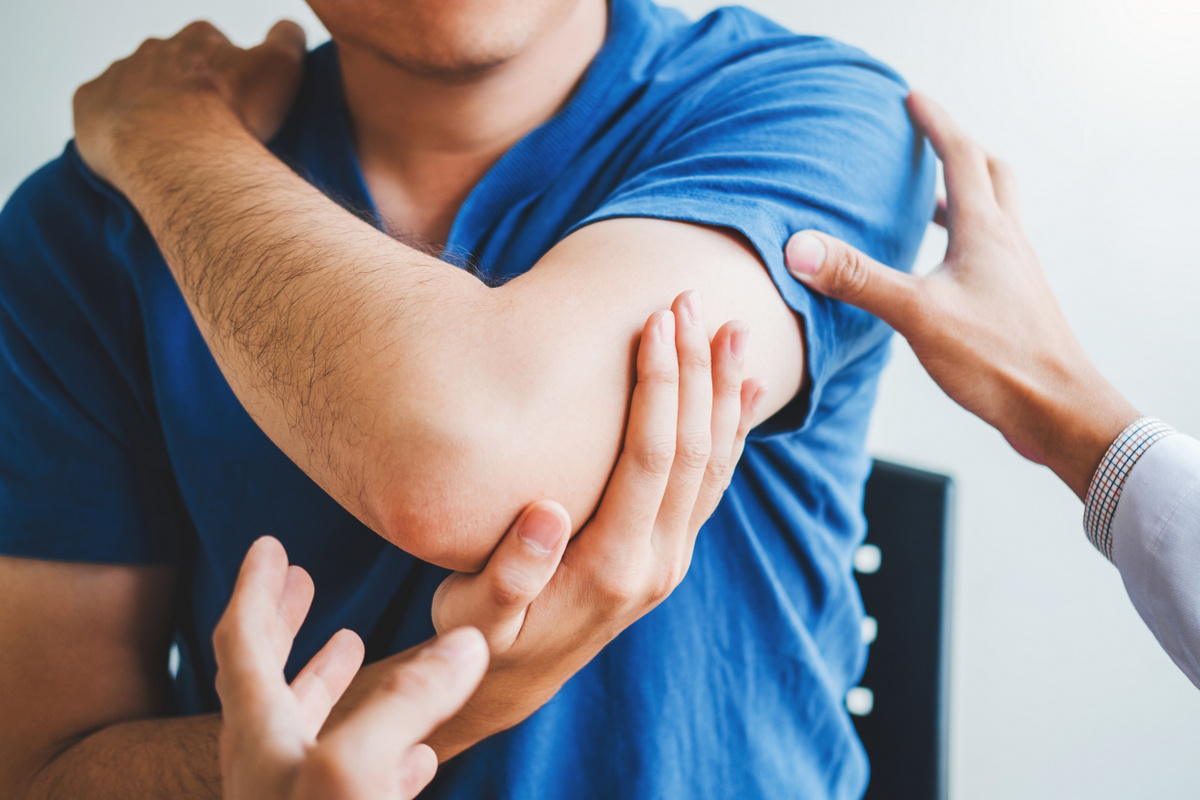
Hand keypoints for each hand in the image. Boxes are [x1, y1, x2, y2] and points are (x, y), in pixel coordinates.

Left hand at [73, 20, 305, 190]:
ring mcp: (118, 73)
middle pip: (171, 65)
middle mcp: (154, 47)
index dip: (226, 74)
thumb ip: (287, 38)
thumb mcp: (281, 67)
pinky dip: (115, 126)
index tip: (234, 102)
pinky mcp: (89, 103)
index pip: (214, 45)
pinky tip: (136, 150)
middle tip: (205, 128)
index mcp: (198, 38)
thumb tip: (288, 28)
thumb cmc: (233, 112)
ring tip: (172, 145)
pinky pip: (99, 109)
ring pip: (134, 86)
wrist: (179, 151)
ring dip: (150, 108)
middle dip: (185, 90)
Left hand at [213, 536, 487, 799]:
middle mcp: (266, 764)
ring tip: (350, 642)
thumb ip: (408, 700)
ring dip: (323, 676)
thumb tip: (464, 643)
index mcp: (262, 733)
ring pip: (305, 725)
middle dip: (284, 620)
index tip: (267, 544)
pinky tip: (412, 751)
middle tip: (301, 578)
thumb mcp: (357, 768)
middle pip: (266, 676)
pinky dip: (374, 742)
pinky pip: (346, 776)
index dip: (254, 587)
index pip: (241, 642)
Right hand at [331, 292, 760, 758]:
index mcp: (611, 567)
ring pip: (714, 464)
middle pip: (693, 451)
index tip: (656, 324)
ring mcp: (669, 558)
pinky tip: (745, 390)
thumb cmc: (484, 639)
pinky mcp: (669, 552)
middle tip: (693, 301)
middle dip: (694, 371)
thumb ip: (508, 574)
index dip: (657, 388)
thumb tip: (544, 513)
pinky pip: (713, 484)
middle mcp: (655, 562)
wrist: (514, 684)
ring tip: (734, 329)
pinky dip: (733, 432)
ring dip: (723, 393)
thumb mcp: (474, 617)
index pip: (650, 460)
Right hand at [783, 91, 1138, 498]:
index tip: (912, 99)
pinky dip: (966, 242)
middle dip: (960, 152)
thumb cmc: (998, 360)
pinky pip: (992, 253)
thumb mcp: (917, 315)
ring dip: (965, 198)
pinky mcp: (1015, 304)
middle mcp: (1007, 243)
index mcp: (986, 231)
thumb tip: (799, 248)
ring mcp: (1016, 274)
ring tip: (931, 203)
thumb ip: (859, 279)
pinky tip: (942, 273)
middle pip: (991, 176)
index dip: (935, 123)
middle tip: (929, 143)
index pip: (962, 157)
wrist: (1058, 410)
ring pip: (995, 216)